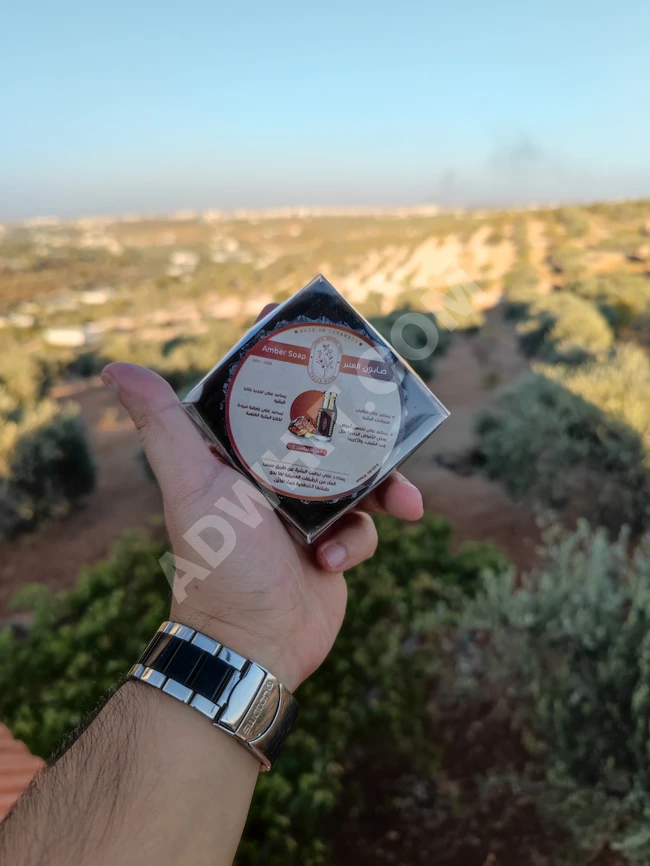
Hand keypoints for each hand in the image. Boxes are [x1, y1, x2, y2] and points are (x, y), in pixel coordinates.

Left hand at [102, 354, 421, 691]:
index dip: (287, 359)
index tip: (312, 326)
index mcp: (242, 456)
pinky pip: (363, 528)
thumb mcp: (192, 485)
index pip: (266, 394)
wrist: (250, 643)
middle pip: (327, 431)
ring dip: (386, 487)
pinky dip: (357, 543)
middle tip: (389, 407)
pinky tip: (332, 562)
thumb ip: (163, 427)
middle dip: (362, 423)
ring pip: (361, 479)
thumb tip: (116, 368)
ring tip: (404, 502)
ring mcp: (307, 512)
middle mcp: (276, 478)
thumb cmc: (216, 561)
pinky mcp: (332, 545)